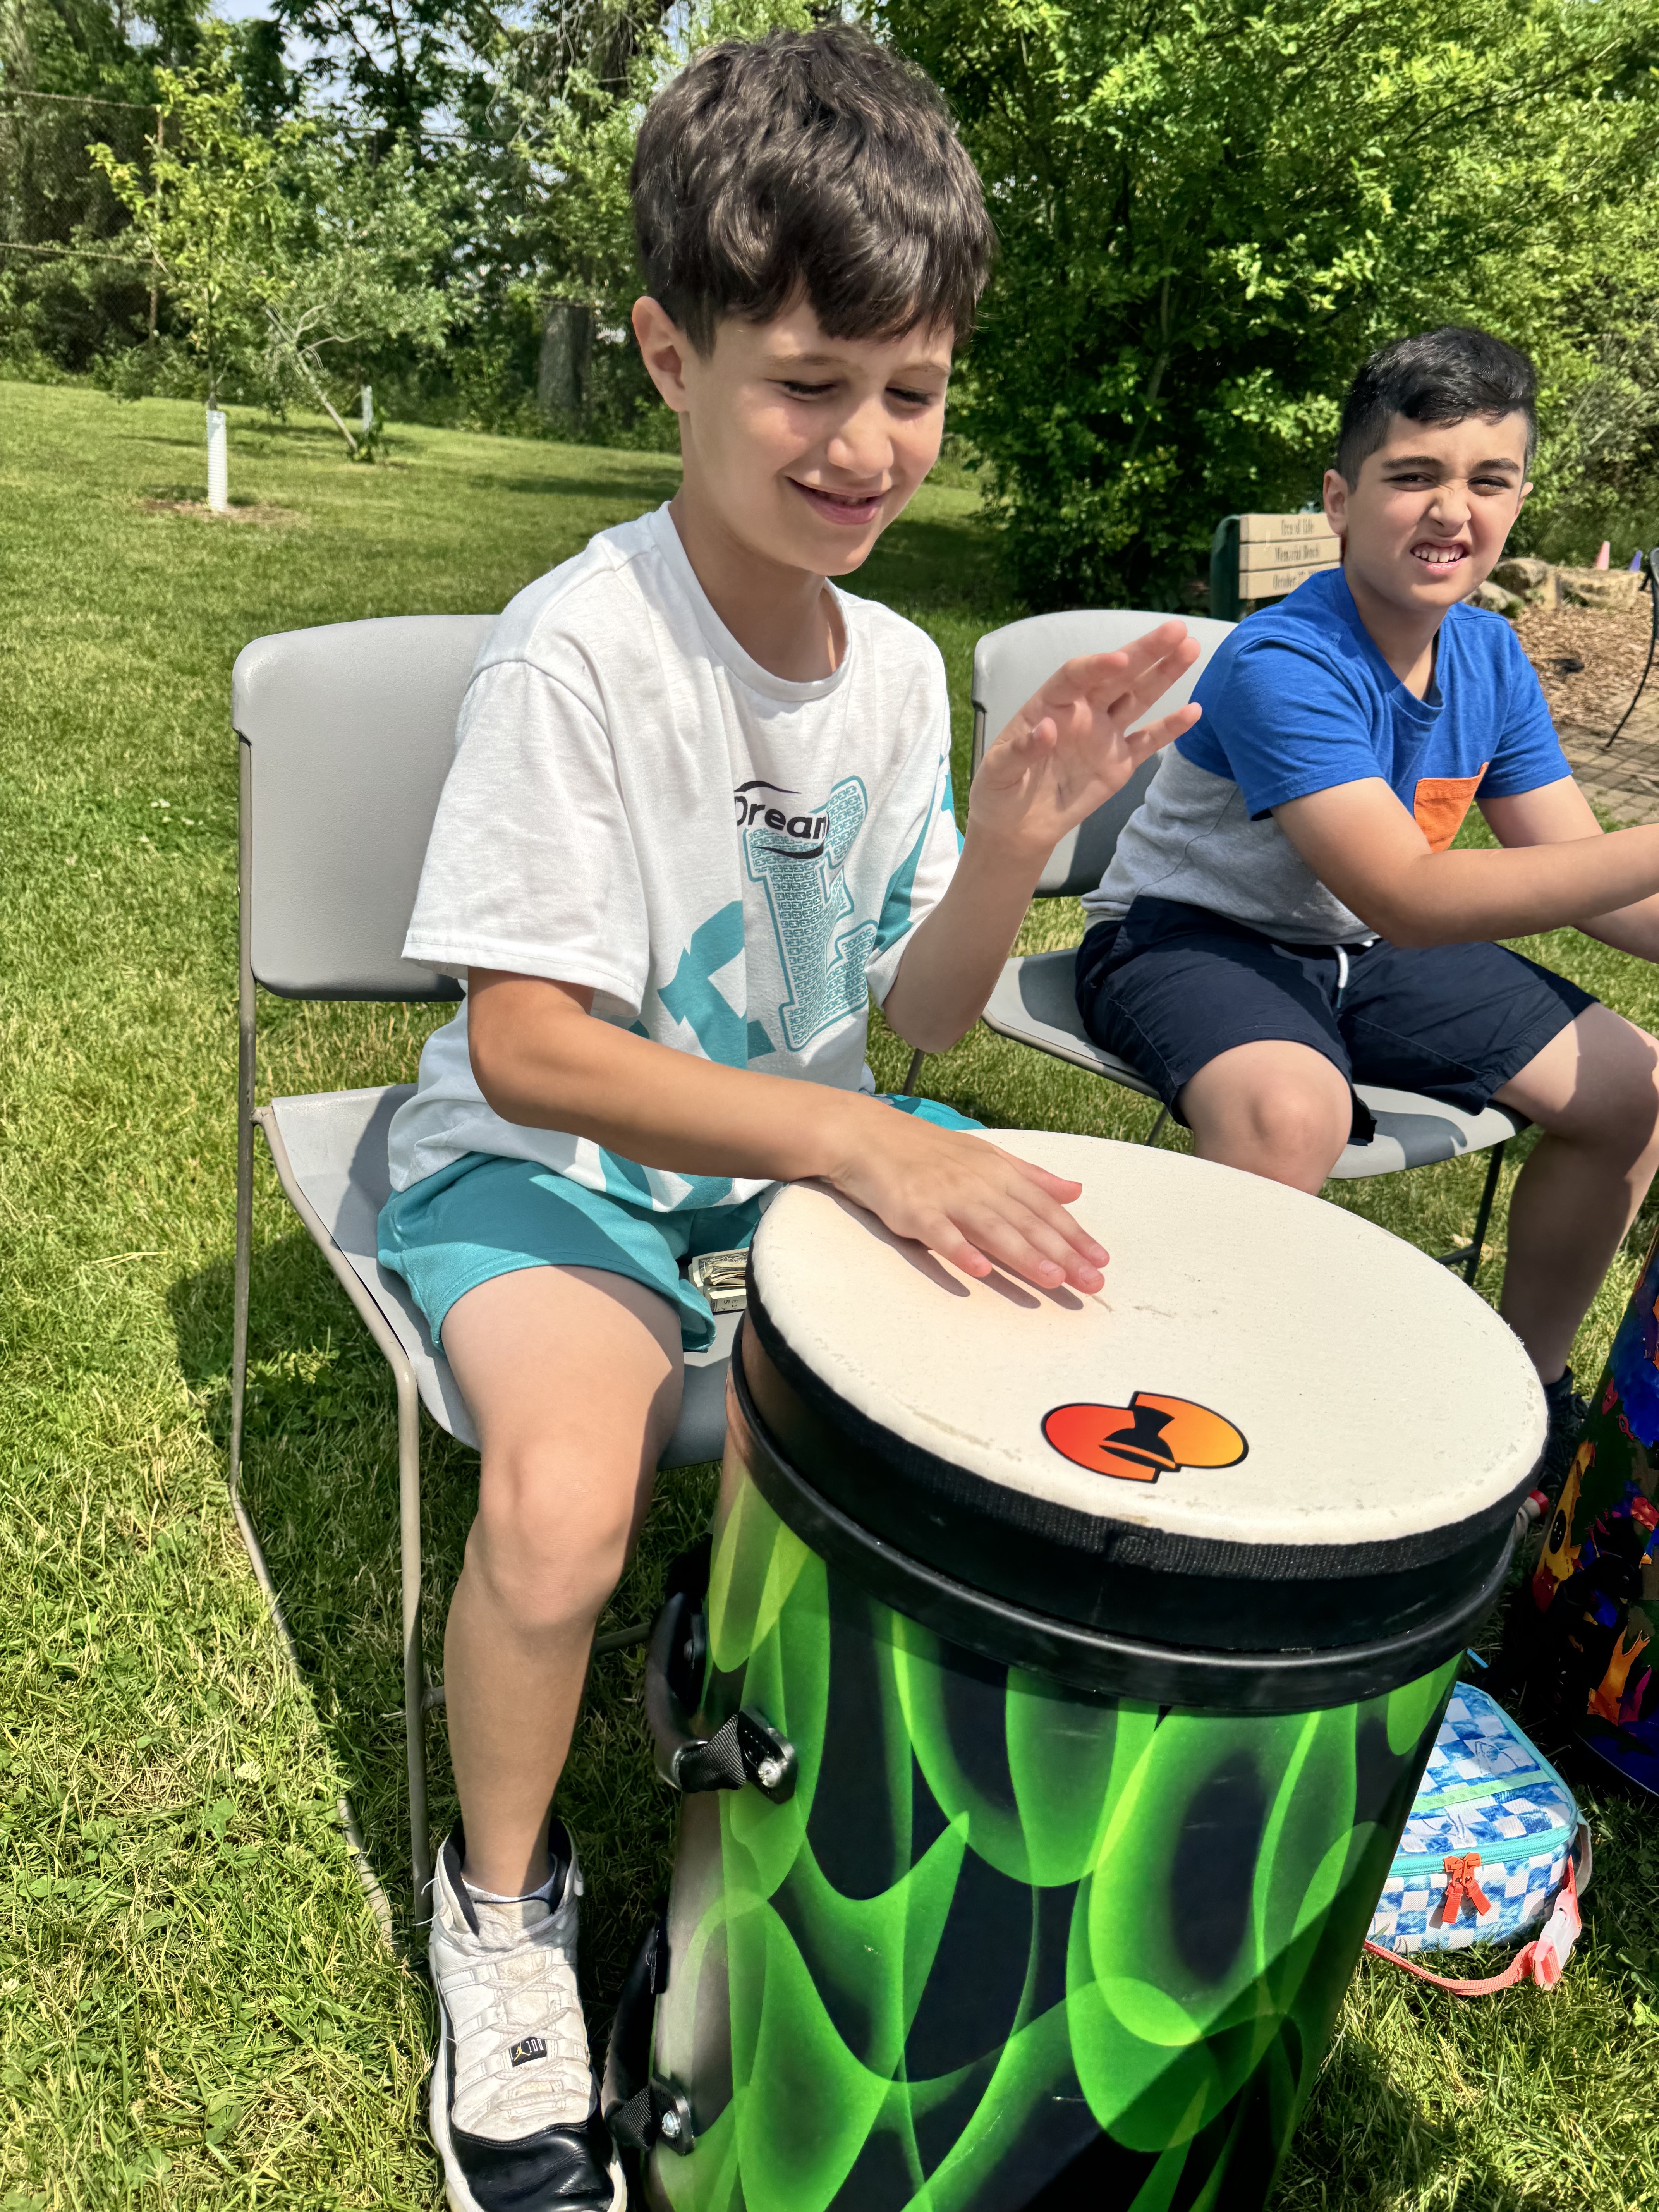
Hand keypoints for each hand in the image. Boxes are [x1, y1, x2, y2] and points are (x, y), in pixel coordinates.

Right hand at [823, 1101, 1107, 1292]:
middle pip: (1027, 1222)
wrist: (867, 1135)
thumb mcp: (985, 1157)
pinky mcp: (914, 1209)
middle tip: (1091, 1282)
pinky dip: (959, 1250)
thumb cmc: (927, 1151)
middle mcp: (979, 1183)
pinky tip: (978, 1270)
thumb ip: (1031, 1176)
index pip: (1045, 1207)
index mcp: (999, 1172)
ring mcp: (946, 1196)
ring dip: (1024, 1254)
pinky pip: (940, 1233)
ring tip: (1052, 1279)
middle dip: (1063, 1253)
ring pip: (992, 1228)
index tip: (1101, 1261)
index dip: (1075, 1235)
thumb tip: (1075, 1190)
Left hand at [968, 620, 1202, 860]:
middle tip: (1175, 629)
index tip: (1119, 659)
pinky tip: (1194, 711)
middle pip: (1117, 676)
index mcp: (1050, 705)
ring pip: (1138, 697)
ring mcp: (1104, 734)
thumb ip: (1019, 752)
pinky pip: (1148, 740)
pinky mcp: (1120, 762)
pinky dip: (1171, 727)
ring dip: (1163, 674)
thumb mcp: (998, 772)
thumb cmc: (1000, 791)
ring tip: (1190, 648)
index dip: (1097, 666)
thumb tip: (1047, 729)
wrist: (1017, 827)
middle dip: (1145, 652)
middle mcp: (1082, 711)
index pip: (1076, 675)